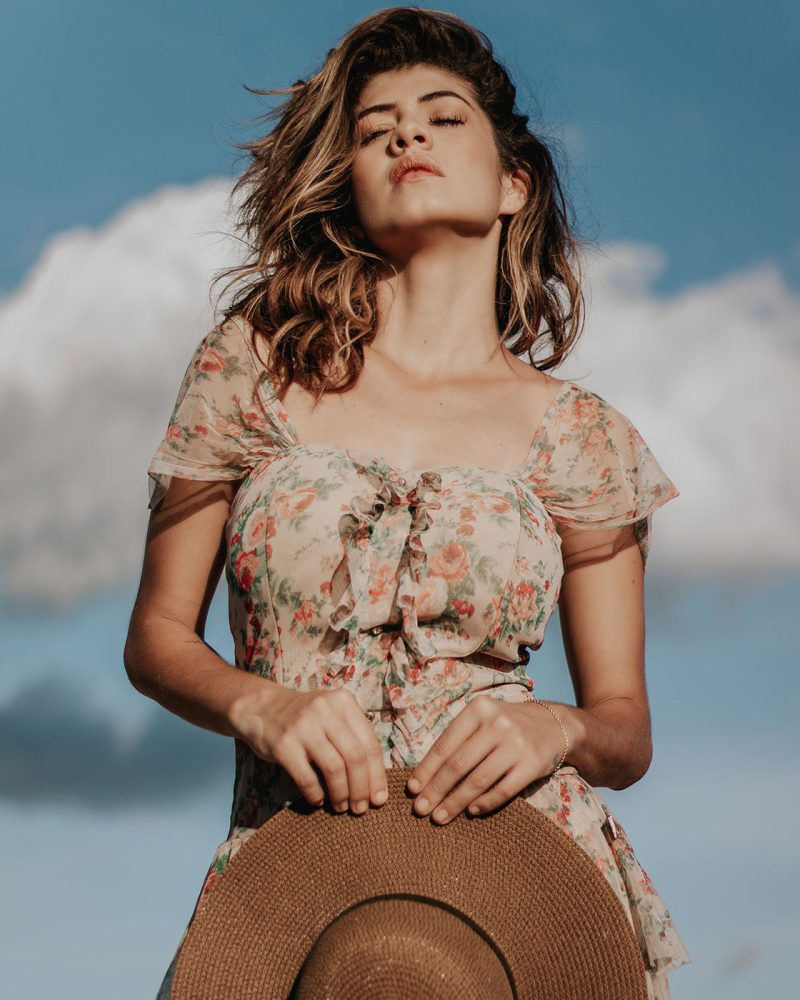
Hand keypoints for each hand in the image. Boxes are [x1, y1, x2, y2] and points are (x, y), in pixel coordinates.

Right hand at [233, 684, 388, 813]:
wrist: (261, 708)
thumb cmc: (305, 718)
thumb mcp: (332, 715)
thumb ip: (353, 739)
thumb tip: (374, 785)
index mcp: (343, 702)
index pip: (369, 744)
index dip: (377, 776)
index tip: (379, 799)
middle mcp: (325, 710)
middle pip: (355, 757)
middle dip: (361, 788)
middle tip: (361, 808)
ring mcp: (303, 726)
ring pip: (334, 769)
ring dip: (341, 794)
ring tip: (341, 807)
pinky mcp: (283, 744)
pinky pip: (307, 778)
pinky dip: (316, 794)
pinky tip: (317, 800)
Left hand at [406, 697, 565, 823]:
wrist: (555, 725)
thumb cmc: (507, 726)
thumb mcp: (483, 719)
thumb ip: (459, 740)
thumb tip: (426, 775)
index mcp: (478, 710)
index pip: (445, 744)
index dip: (427, 769)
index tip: (412, 789)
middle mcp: (497, 724)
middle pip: (458, 764)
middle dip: (436, 790)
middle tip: (420, 810)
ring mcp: (516, 745)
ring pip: (478, 780)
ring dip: (455, 802)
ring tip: (439, 817)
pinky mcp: (532, 765)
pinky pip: (503, 790)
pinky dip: (484, 803)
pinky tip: (471, 812)